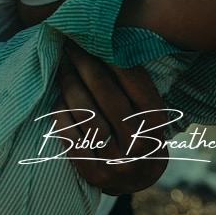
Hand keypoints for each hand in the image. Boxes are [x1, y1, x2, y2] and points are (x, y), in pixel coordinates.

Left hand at [54, 39, 168, 194]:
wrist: (136, 177)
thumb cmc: (139, 131)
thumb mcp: (148, 111)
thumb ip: (134, 85)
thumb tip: (109, 41)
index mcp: (157, 124)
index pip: (135, 83)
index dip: (112, 57)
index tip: (93, 37)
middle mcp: (140, 145)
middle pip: (108, 95)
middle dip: (86, 65)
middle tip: (70, 45)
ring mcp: (117, 163)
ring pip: (87, 114)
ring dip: (70, 86)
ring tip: (62, 68)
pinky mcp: (94, 174)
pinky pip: (70, 137)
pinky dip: (61, 115)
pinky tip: (57, 99)